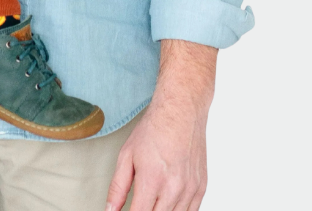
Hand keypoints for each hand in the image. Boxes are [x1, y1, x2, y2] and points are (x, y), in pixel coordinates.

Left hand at [105, 40, 216, 210]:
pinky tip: (168, 205)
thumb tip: (110, 210)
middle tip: (140, 203)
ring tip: (153, 202)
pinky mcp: (201, 187)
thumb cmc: (154, 129)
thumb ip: (117, 187)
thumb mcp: (126, 155)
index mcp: (152, 180)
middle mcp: (173, 188)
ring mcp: (190, 189)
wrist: (181, 111)